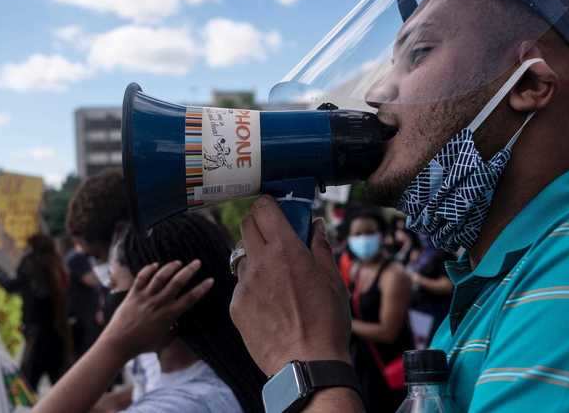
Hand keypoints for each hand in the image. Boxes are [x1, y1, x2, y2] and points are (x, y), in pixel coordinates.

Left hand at [101, 259, 213, 359]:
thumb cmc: (142, 345)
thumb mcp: (163, 341)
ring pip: (161, 277)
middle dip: (189, 270)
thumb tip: (180, 325)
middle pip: (177, 282)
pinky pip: (142, 278)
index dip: (201, 288)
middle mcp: (159, 304)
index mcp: (169, 315)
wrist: (118, 344)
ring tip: (178, 262)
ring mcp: (145, 298)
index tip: (210, 280)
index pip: (190, 299)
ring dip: (171, 267)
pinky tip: (155, 265)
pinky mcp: (133, 295)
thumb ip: (174, 332)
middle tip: (197, 262)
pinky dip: (149, 269)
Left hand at [230, 196, 351, 376]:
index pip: (264, 208)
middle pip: (247, 226)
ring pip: (243, 257)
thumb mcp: (332, 279)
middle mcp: (260, 261)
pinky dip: (252, 287)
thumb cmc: (326, 321)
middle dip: (259, 225)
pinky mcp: (236, 306)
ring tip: (275, 278)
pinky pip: (241, 286)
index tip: (276, 209)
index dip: (269, 205)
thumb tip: (315, 225)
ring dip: (256, 258)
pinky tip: (270, 305)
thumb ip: (320, 246)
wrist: (306, 364)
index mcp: (286, 249)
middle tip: (274, 236)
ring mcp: (244, 284)